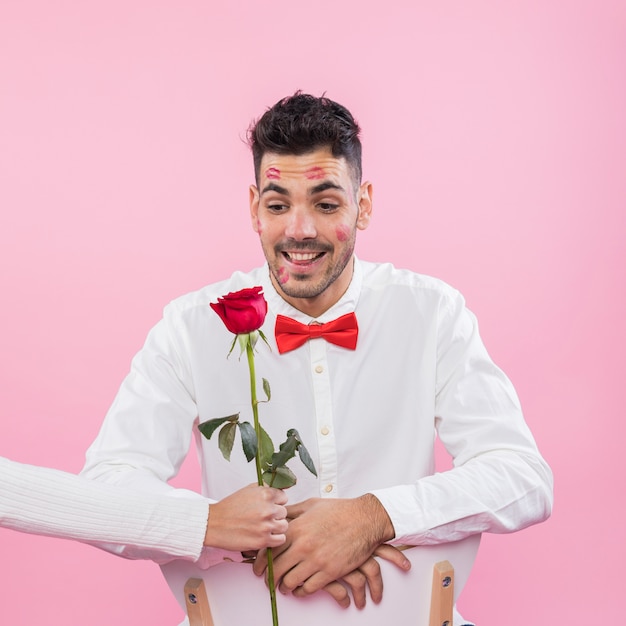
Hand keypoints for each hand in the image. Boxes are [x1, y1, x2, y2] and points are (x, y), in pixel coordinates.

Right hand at [203, 483, 287, 551]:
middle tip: (263, 518)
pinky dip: (275, 539)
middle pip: (284, 512)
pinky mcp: (263, 540)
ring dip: (276, 527)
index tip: (269, 506)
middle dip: (275, 515)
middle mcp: (268, 509)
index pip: (284, 498)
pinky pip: (281, 539)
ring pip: (284, 526)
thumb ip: (265, 488)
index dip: (276, 502)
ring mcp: (266, 525)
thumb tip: (280, 490)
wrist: (214, 524)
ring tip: (264, 527)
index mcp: (265, 494)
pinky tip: (265, 536)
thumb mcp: (248, 489)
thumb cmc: (230, 507)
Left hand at [253, 495, 401, 603]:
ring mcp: (317, 560)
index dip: (260, 562)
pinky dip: (301, 591)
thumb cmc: (339, 510)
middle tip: (268, 580)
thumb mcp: (311, 505)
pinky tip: (300, 588)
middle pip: (276, 569)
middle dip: (269, 577)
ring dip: (284, 586)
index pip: (269, 550)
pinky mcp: (330, 572)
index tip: (258, 567)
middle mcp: (303, 546)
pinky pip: (308, 588)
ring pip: (290, 582)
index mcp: (297, 528)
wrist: (365, 519)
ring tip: (284, 586)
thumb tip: (277, 515)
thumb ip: (292, 511)